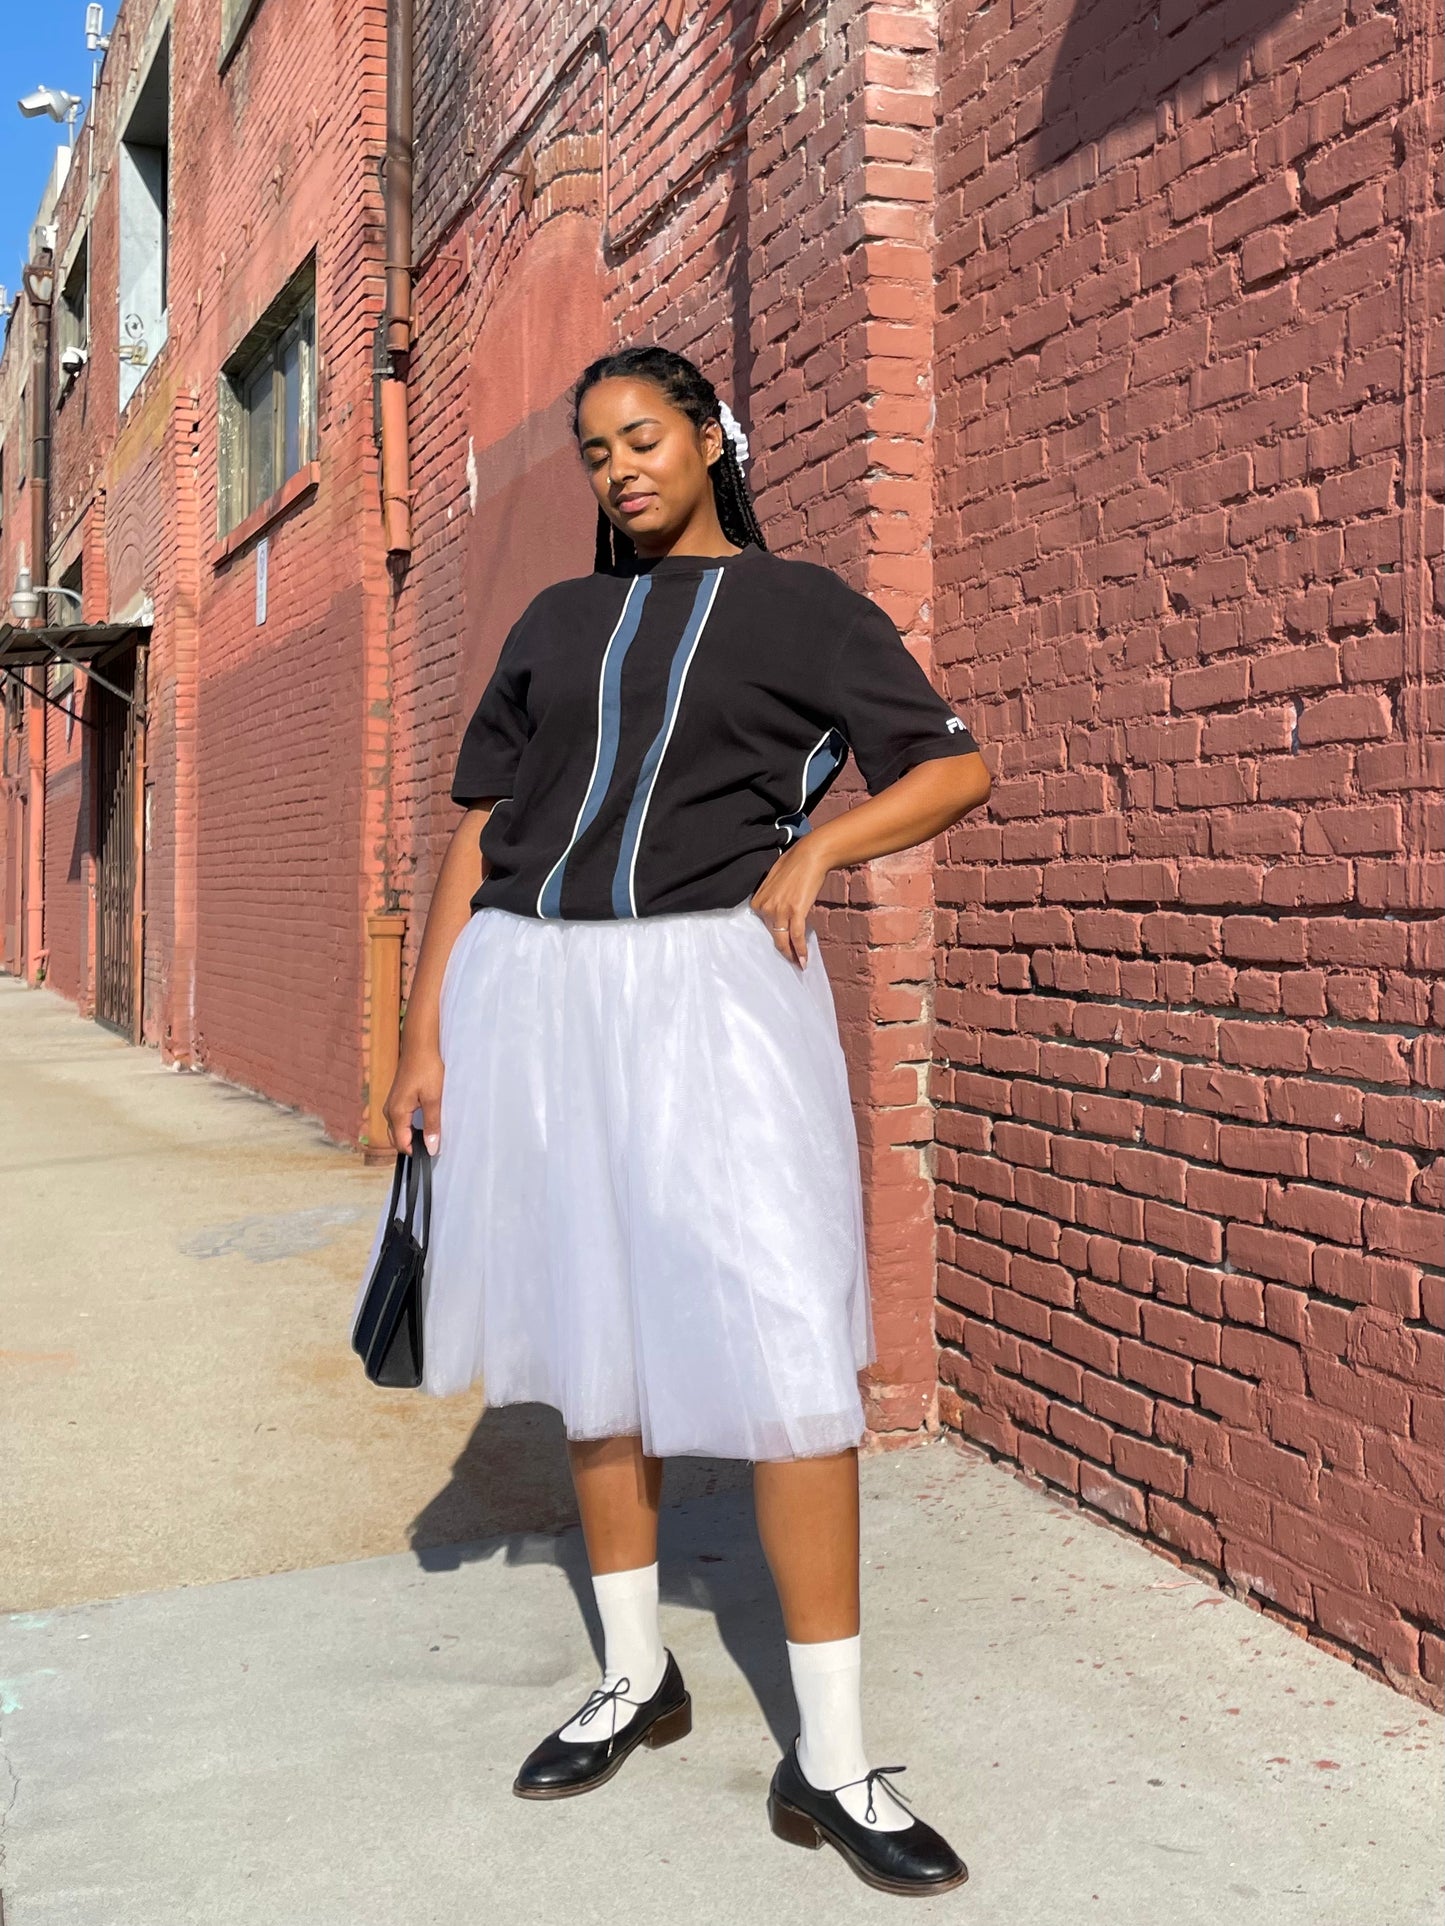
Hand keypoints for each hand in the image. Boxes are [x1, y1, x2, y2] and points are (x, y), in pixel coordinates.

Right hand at [384, 1044, 443, 1154]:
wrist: (419, 1047)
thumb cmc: (427, 1069)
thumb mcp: (433, 1099)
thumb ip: (432, 1125)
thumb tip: (431, 1148)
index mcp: (396, 1114)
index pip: (401, 1144)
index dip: (416, 1152)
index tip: (432, 1152)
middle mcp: (388, 1112)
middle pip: (396, 1140)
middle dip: (411, 1146)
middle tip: (432, 1145)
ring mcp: (390, 1105)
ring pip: (397, 1130)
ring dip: (410, 1137)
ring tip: (429, 1136)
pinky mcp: (395, 1100)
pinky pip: (399, 1121)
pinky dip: (408, 1128)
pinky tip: (423, 1124)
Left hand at [750, 841, 828, 968]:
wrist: (811, 855)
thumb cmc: (795, 864)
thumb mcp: (774, 883)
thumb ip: (771, 900)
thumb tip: (777, 912)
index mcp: (758, 901)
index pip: (763, 927)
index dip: (774, 938)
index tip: (782, 947)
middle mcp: (765, 907)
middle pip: (773, 936)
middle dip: (783, 950)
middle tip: (791, 961)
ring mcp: (779, 911)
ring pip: (783, 941)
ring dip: (792, 955)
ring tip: (798, 964)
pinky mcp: (795, 912)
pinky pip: (796, 937)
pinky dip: (800, 951)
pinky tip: (804, 961)